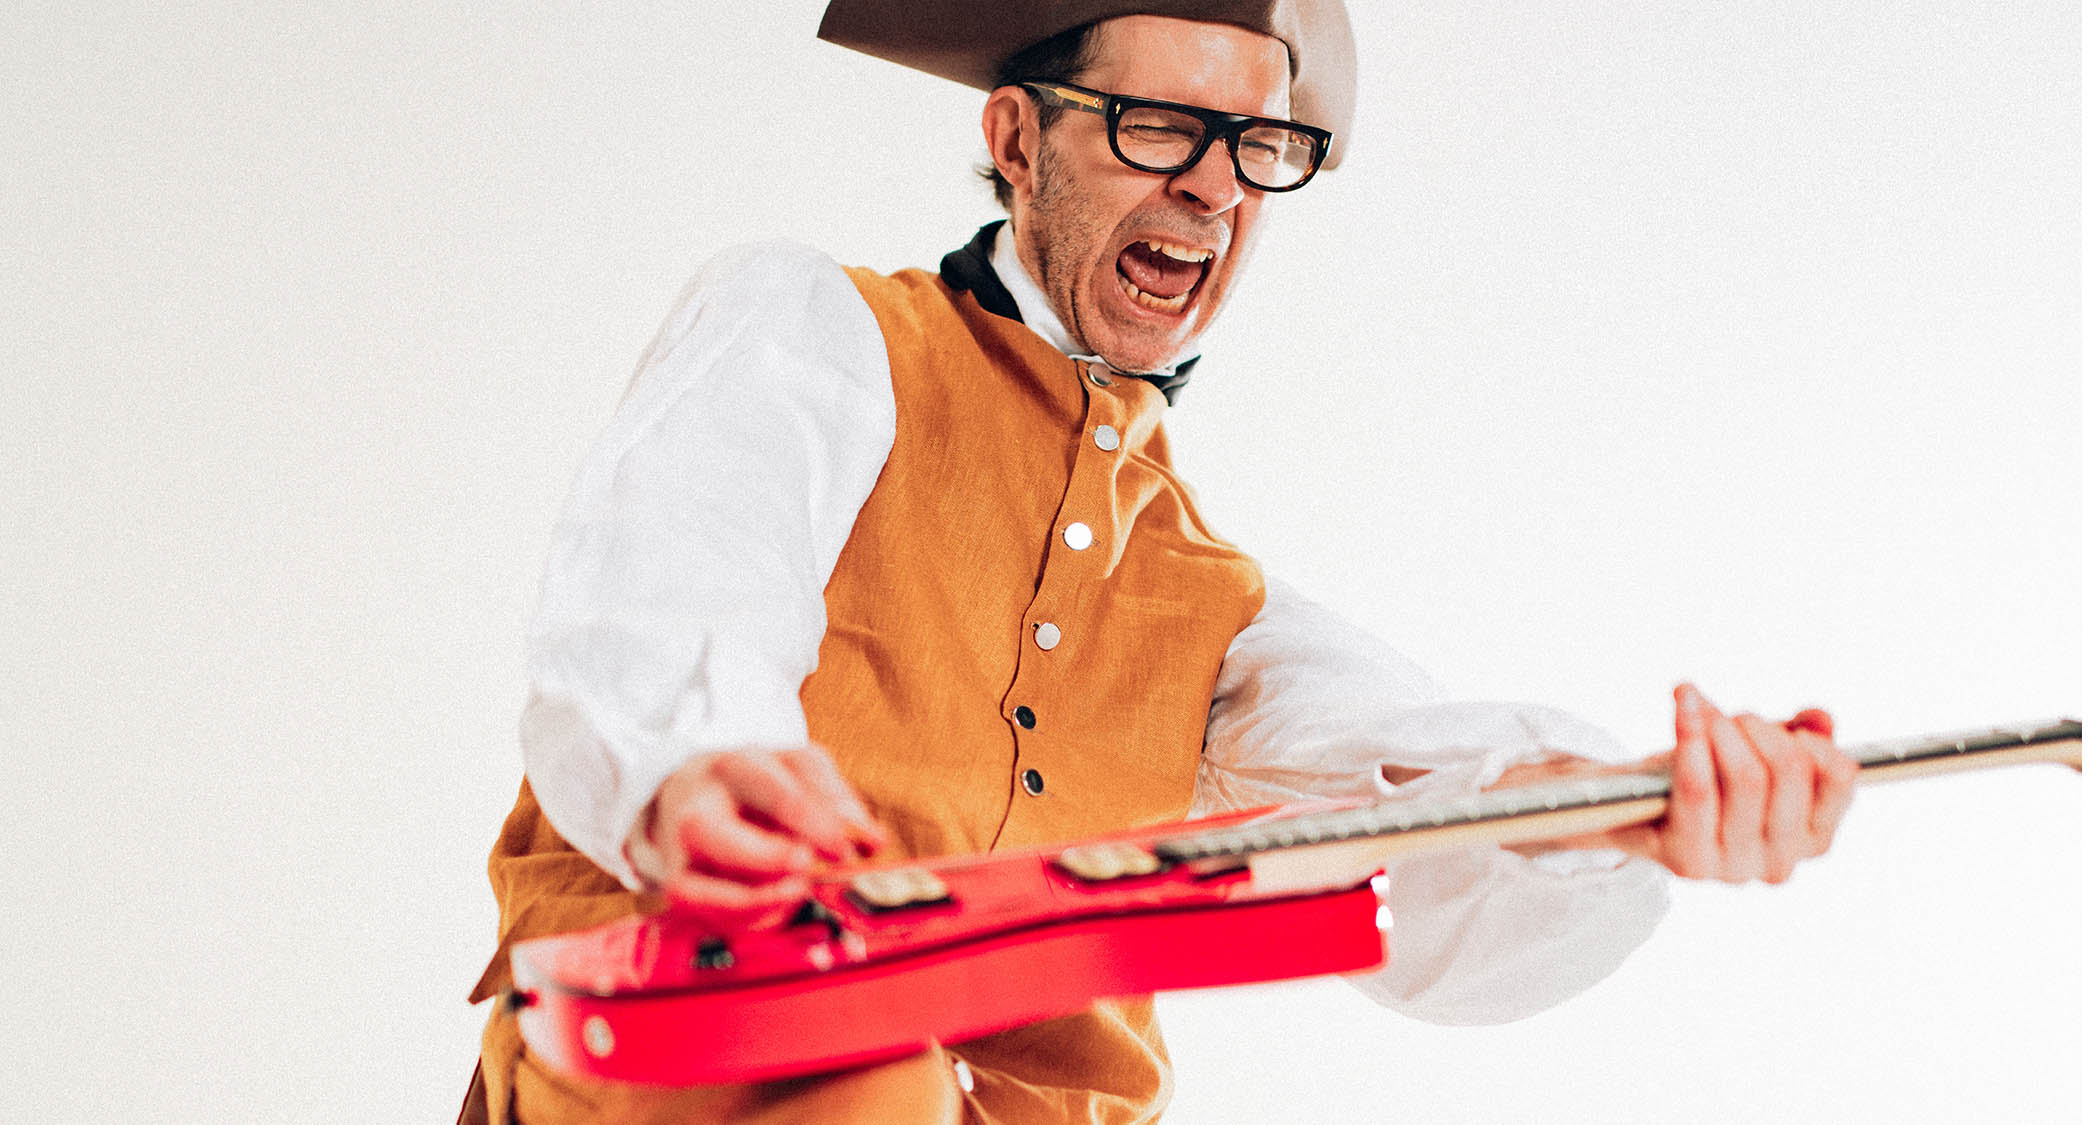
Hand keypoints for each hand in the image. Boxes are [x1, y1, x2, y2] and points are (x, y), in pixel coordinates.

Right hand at [634, 746, 888, 920]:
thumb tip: (870, 841)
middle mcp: (696, 811)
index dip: (814, 823)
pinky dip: (745, 920)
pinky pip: (706, 917)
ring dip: (756, 901)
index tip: (845, 849)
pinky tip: (777, 907)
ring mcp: (679, 856)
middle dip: (767, 859)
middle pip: (717, 837)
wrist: (692, 793)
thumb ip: (836, 798)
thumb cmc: (756, 783)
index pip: (772, 792)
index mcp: (732, 768)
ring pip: (700, 890)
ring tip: (797, 892)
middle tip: (806, 868)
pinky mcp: (679, 891)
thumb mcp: (799, 769)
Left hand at [1609, 683, 1859, 882]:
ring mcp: (1736, 869)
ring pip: (1747, 776)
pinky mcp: (1690, 862)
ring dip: (1723, 727)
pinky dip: (1691, 735)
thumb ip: (1799, 734)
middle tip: (1732, 718)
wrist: (1635, 808)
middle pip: (1789, 769)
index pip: (1839, 778)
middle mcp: (1782, 862)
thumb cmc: (1706, 776)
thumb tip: (1820, 719)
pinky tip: (1685, 703)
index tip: (1785, 727)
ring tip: (1701, 713)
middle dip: (1758, 727)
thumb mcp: (1757, 751)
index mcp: (1814, 837)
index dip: (1812, 739)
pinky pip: (1698, 788)